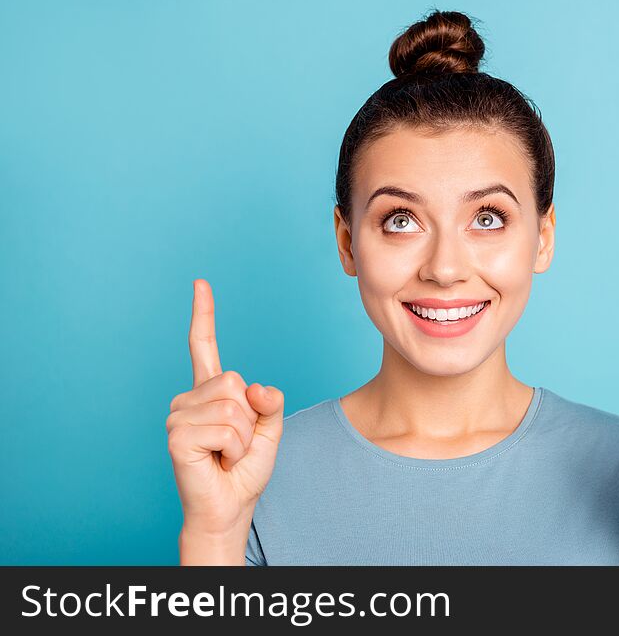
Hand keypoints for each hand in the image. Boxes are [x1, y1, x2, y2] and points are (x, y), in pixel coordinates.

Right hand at [166, 279, 283, 560]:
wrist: (231, 506)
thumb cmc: (245, 469)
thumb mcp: (269, 429)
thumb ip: (269, 402)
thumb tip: (255, 388)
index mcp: (210, 392)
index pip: (204, 347)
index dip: (204, 315)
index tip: (200, 284)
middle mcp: (189, 399)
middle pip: (236, 381)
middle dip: (250, 417)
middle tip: (235, 443)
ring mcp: (179, 416)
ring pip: (234, 406)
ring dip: (243, 437)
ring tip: (226, 453)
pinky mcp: (177, 436)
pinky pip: (226, 427)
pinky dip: (235, 448)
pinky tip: (219, 460)